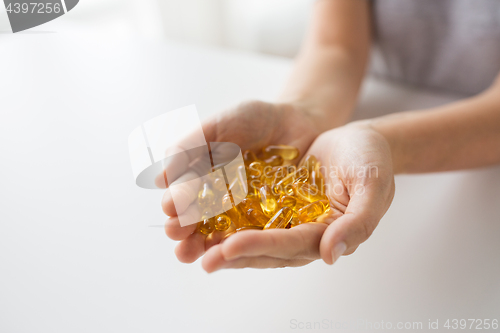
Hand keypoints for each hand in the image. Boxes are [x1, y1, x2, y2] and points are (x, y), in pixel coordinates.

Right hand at [162, 100, 320, 262]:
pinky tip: (234, 251)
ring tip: (194, 253)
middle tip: (176, 234)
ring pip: (225, 235)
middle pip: (200, 221)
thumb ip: (190, 148)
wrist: (299, 119)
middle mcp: (220, 202)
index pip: (186, 194)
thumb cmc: (255, 120)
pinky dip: (247, 244)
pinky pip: (261, 235)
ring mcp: (247, 215)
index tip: (171, 206)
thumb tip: (159, 180)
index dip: (178, 200)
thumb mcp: (219, 126)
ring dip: (208, 245)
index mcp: (202, 180)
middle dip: (185, 230)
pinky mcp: (276, 222)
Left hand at [201, 122, 394, 271]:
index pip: (290, 245)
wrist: (359, 142)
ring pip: (249, 235)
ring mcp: (286, 220)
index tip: (229, 247)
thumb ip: (358, 221)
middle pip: (263, 249)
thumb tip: (332, 255)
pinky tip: (199, 217)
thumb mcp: (373, 185)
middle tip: (198, 256)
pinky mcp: (274, 203)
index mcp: (327, 234)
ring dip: (218, 241)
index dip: (260, 247)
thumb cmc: (372, 160)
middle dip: (230, 253)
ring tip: (187, 246)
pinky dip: (223, 216)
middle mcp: (302, 233)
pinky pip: (245, 213)